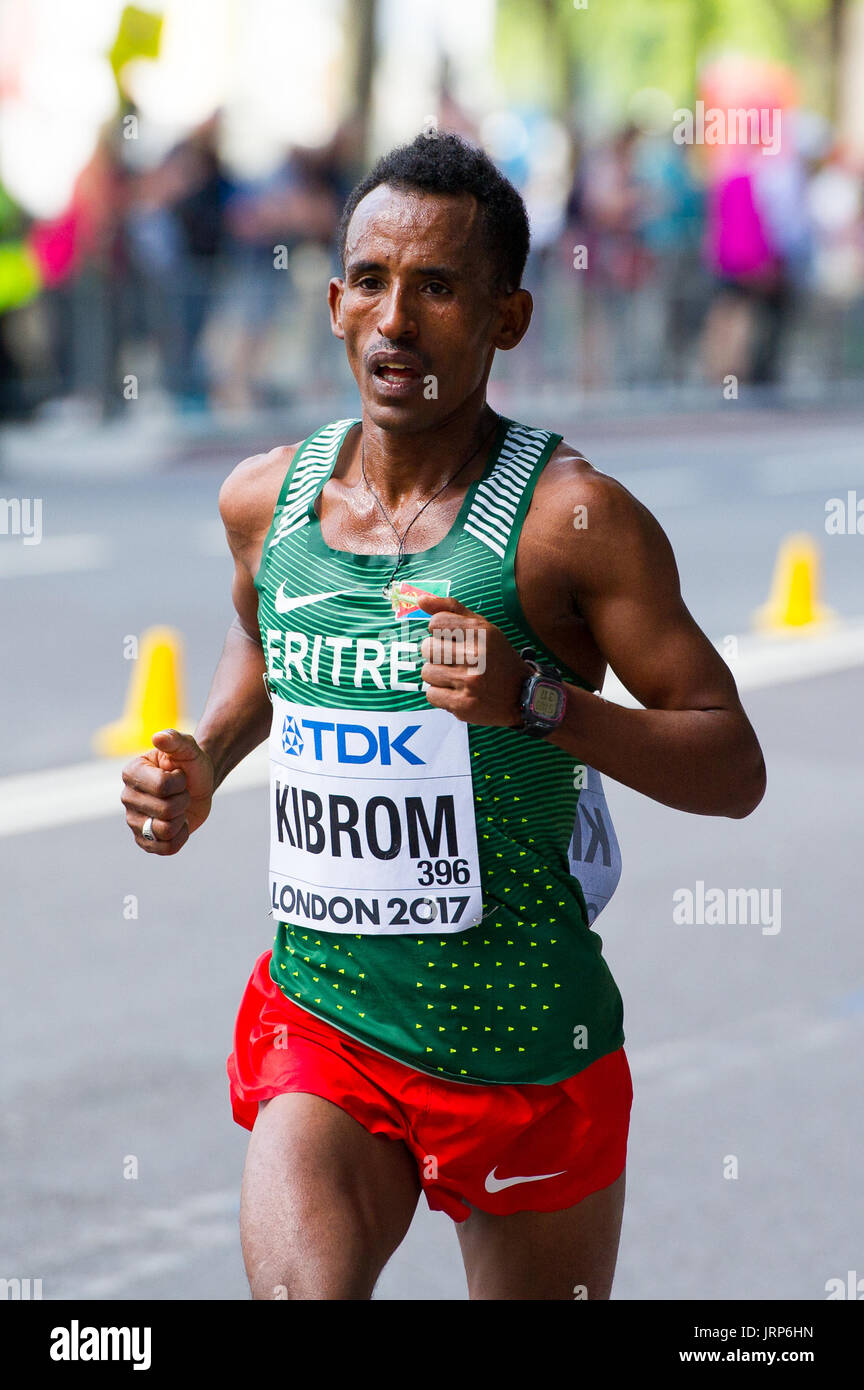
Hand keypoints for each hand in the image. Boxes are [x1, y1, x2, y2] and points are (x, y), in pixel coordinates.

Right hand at [121, 729, 215, 854]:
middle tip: (181, 792)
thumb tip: (158, 737)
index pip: (162, 786)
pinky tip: (180, 824)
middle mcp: (127, 797)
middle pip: (165, 810)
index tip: (179, 774)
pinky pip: (166, 849)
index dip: (180, 782)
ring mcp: (133, 821)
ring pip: (164, 831)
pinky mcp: (144, 841)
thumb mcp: (188, 748)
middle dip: (183, 800)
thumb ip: (175, 740)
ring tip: (179, 807)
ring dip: (181, 818)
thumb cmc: (190, 764)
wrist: (199, 784)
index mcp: (132, 772)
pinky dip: (181, 837)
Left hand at [417, 593, 530, 728]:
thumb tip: (420, 599)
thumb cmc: (496, 657)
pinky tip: (458, 691)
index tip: (451, 639)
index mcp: (480, 632)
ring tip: (457, 677)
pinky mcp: (463, 705)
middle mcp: (475, 655)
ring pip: (426, 672)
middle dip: (436, 654)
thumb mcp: (482, 627)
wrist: (522, 694)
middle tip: (454, 660)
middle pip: (427, 648)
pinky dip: (441, 694)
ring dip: (438, 675)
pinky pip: (431, 694)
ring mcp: (468, 682)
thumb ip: (450, 609)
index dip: (439, 632)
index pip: (435, 623)